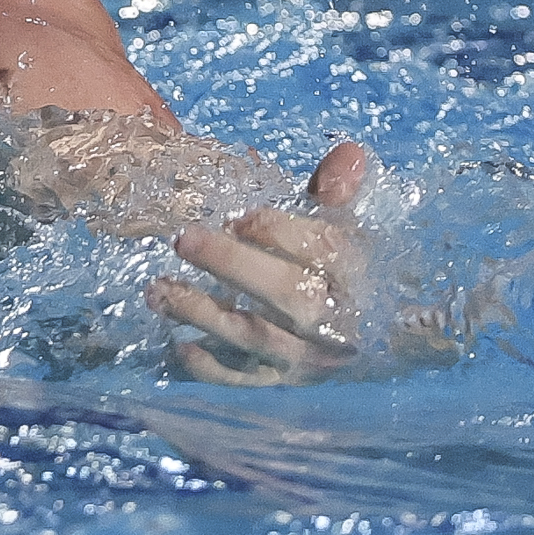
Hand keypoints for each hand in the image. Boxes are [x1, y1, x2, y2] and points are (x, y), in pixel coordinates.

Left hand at [148, 138, 374, 384]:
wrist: (377, 343)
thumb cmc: (343, 273)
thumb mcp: (346, 230)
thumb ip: (335, 192)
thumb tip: (348, 152)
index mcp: (354, 274)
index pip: (324, 250)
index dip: (277, 230)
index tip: (237, 218)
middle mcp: (336, 320)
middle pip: (291, 297)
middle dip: (234, 266)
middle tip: (183, 239)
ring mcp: (308, 357)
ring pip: (259, 340)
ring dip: (205, 315)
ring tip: (157, 289)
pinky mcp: (282, 382)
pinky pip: (248, 381)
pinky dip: (214, 368)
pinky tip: (180, 344)